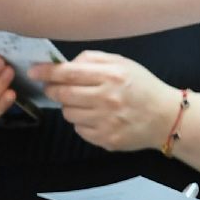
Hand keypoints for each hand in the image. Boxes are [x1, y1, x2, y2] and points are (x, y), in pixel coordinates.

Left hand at [32, 52, 174, 151]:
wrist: (166, 117)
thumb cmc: (142, 87)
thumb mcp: (123, 63)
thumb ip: (93, 59)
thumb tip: (66, 64)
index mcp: (111, 75)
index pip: (69, 73)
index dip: (47, 72)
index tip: (34, 71)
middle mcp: (107, 99)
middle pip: (63, 94)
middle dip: (52, 90)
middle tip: (52, 87)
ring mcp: (106, 121)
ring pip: (69, 114)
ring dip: (69, 106)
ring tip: (84, 102)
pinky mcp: (106, 139)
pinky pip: (80, 130)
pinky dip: (82, 122)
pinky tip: (96, 116)